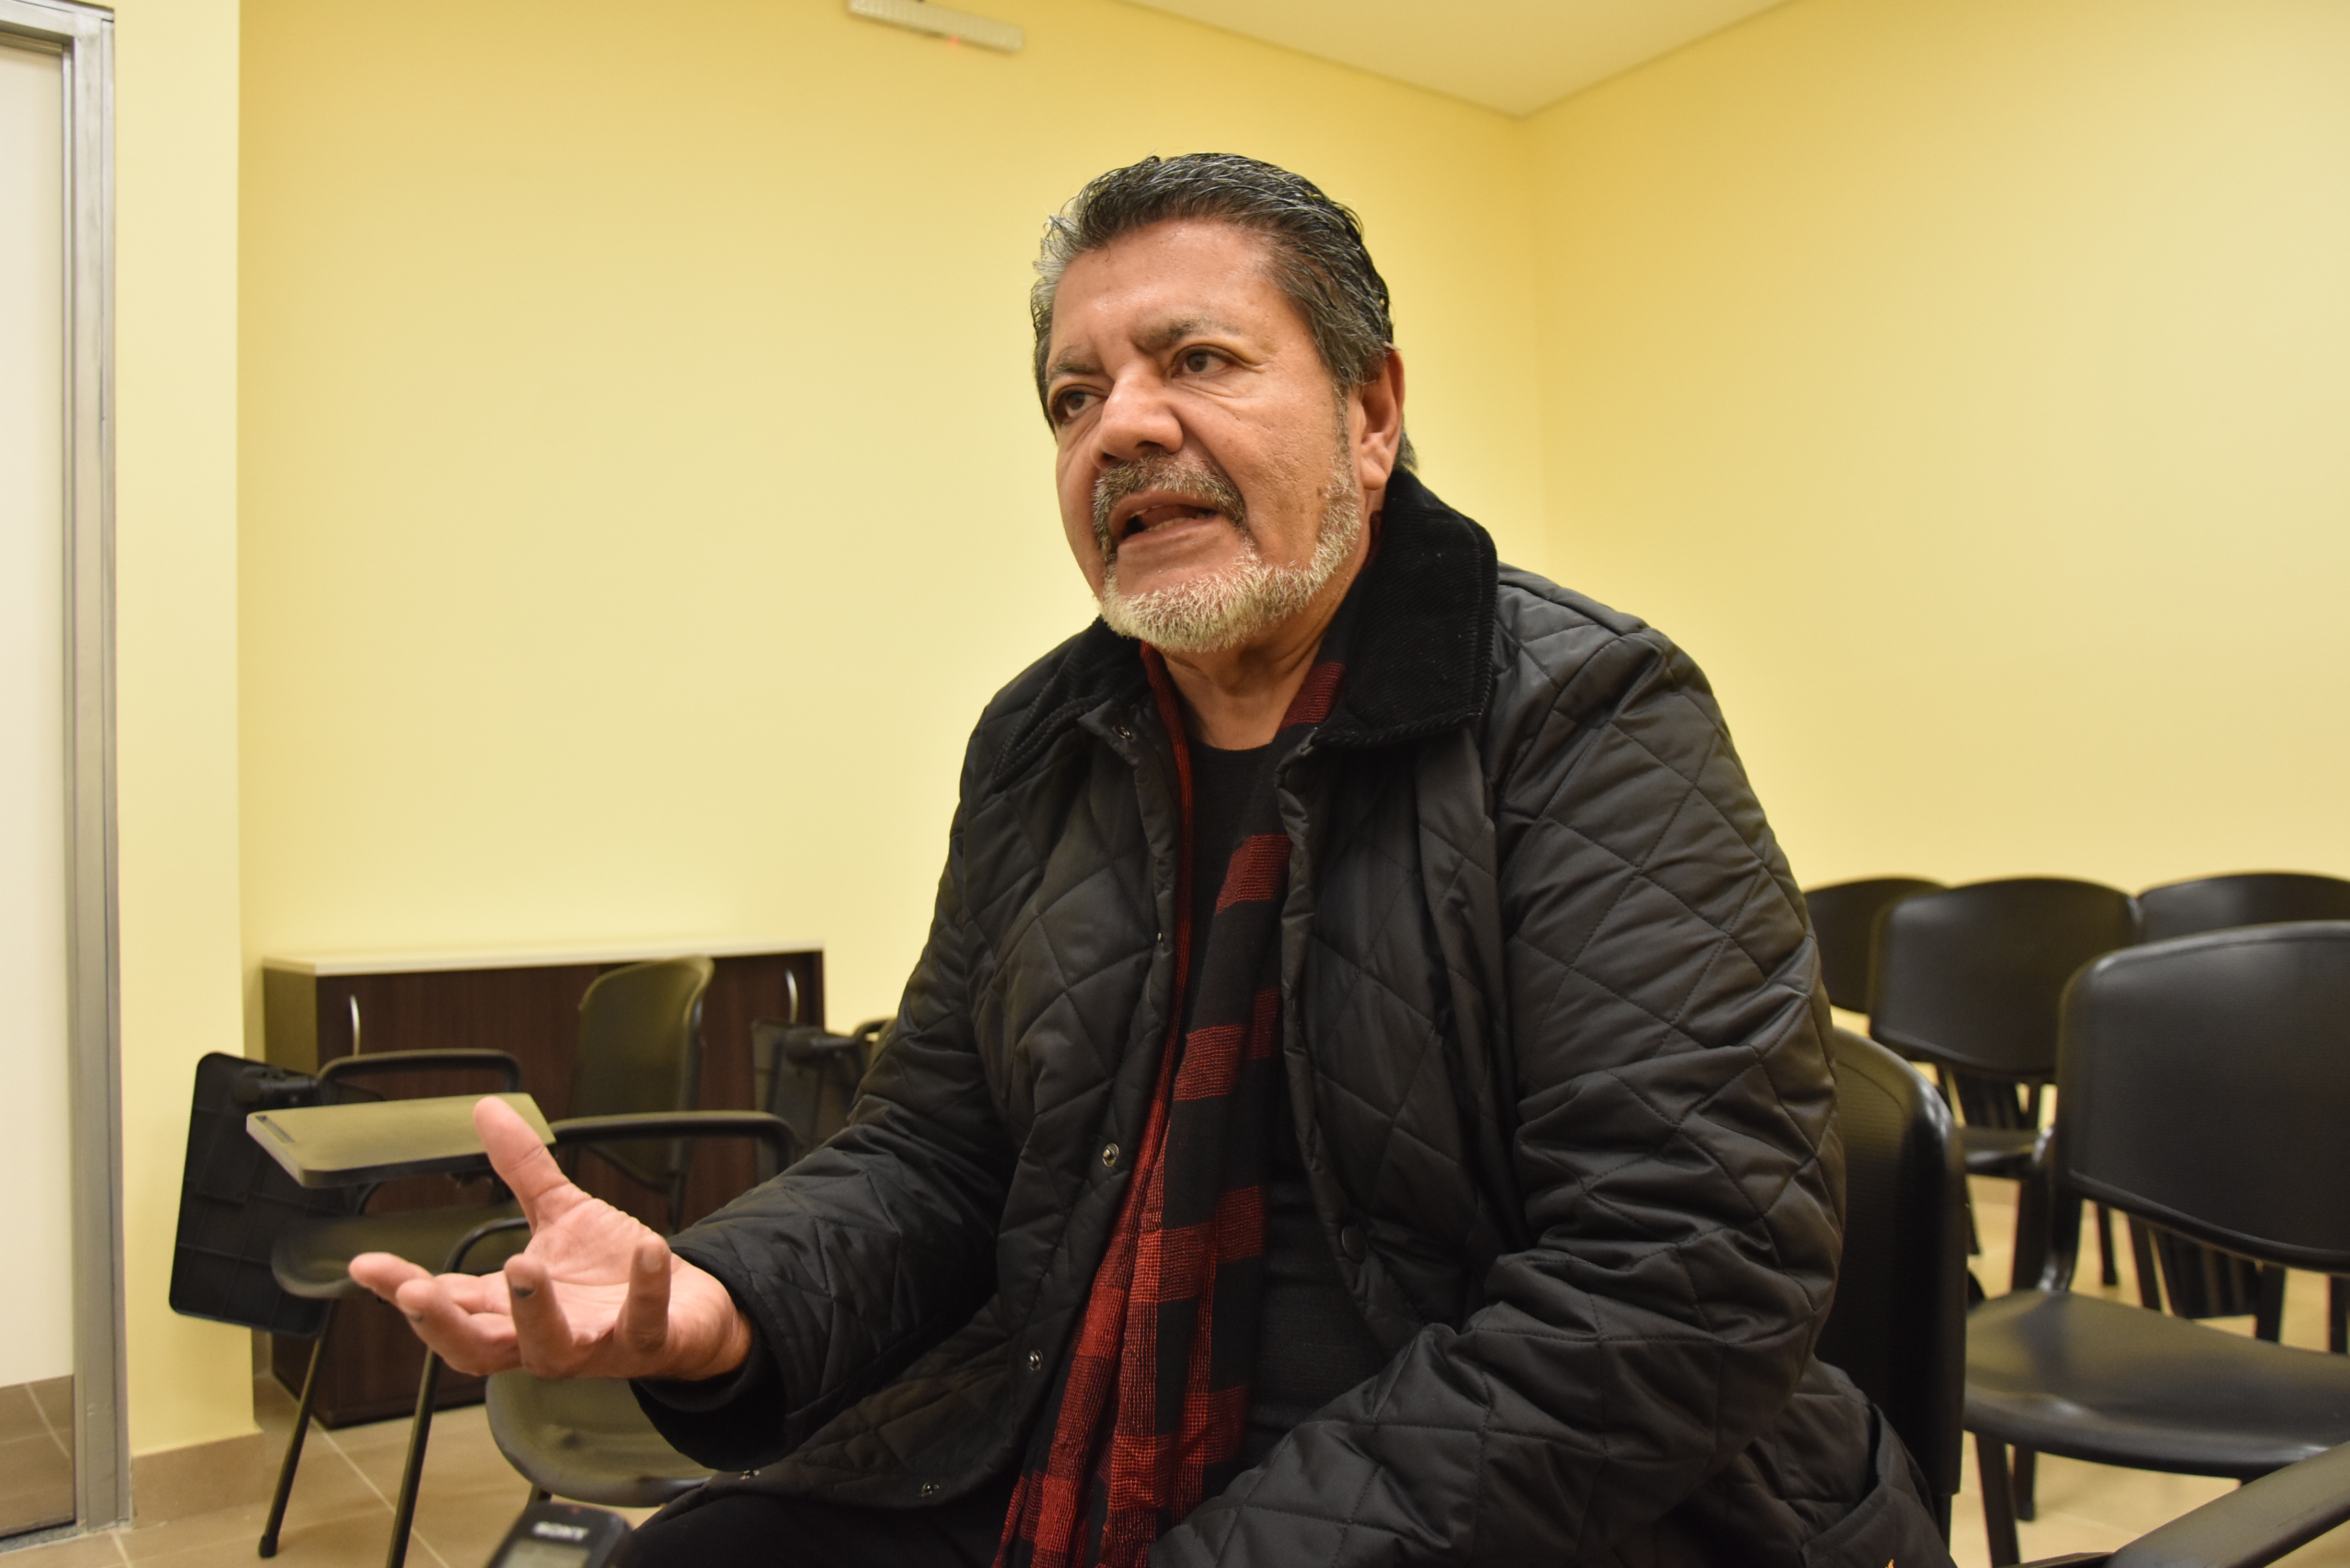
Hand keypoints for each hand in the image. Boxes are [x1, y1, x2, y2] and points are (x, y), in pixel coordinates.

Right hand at [348, 1097, 754, 1381]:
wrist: (688, 1309)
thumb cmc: (611, 1274)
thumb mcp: (562, 1214)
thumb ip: (522, 1169)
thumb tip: (487, 1110)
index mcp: (510, 1307)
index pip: (444, 1302)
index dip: (402, 1288)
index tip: (366, 1265)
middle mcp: (540, 1338)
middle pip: (475, 1347)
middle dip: (441, 1322)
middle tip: (415, 1290)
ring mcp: (592, 1346)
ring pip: (549, 1348)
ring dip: (532, 1310)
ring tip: (520, 1265)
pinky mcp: (646, 1343)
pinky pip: (643, 1322)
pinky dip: (646, 1288)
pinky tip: (647, 1248)